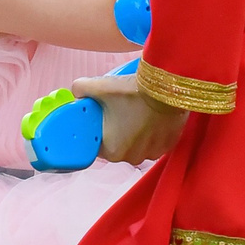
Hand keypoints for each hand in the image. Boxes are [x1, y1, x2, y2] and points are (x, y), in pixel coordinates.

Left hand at [68, 73, 189, 164]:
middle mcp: (133, 157)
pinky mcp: (169, 145)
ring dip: (136, 133)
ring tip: (137, 113)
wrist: (167, 87)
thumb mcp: (100, 86)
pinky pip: (154, 141)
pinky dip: (152, 132)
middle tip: (120, 111)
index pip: (98, 145)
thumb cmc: (132, 91)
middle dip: (118, 131)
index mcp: (112, 151)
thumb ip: (80, 88)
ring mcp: (153, 153)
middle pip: (119, 145)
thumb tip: (76, 91)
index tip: (102, 118)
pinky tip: (150, 117)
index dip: (98, 130)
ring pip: (138, 144)